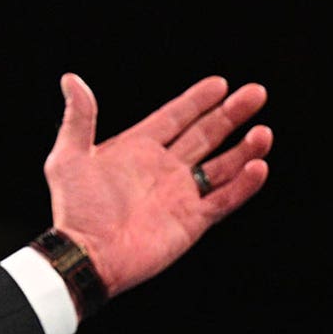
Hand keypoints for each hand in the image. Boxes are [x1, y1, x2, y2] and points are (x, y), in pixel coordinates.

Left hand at [45, 73, 272, 296]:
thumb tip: (70, 79)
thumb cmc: (74, 209)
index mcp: (137, 150)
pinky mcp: (192, 220)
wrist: (87, 254)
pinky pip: (224, 199)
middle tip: (257, 93)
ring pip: (222, 166)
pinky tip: (258, 167)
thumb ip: (78, 118)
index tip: (221, 83)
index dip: (197, 101)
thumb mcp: (69, 158)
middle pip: (205, 135)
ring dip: (244, 148)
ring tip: (263, 133)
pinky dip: (243, 184)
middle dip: (231, 114)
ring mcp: (180, 194)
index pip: (174, 118)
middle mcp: (163, 169)